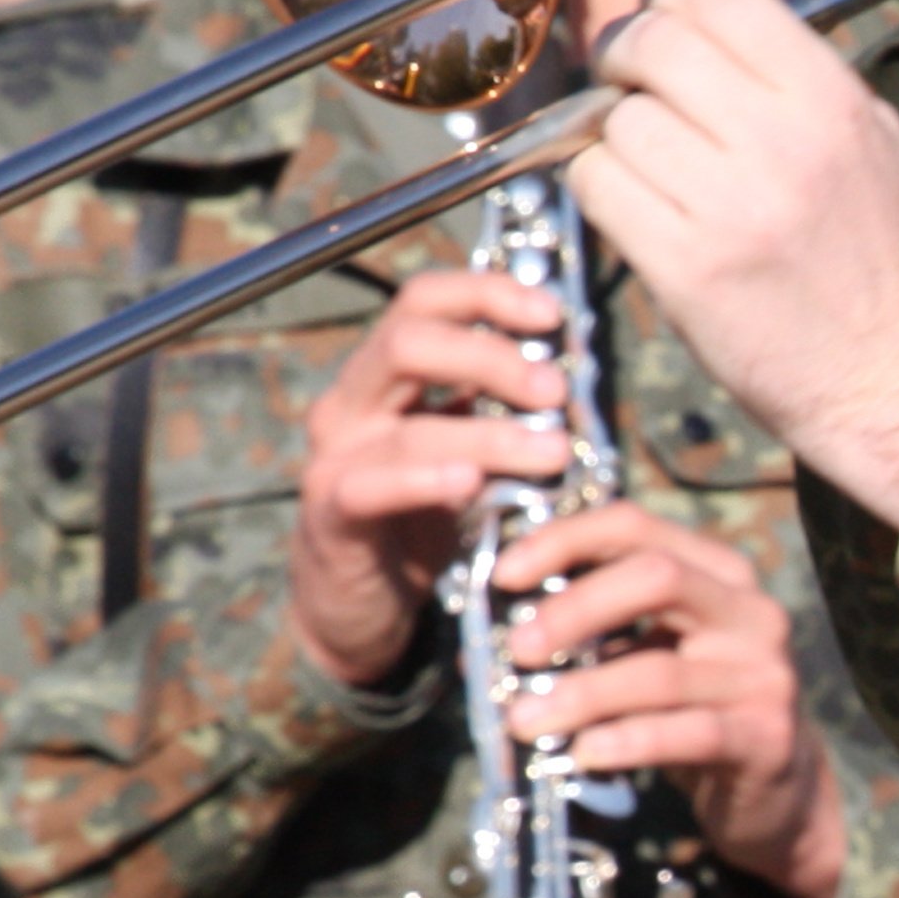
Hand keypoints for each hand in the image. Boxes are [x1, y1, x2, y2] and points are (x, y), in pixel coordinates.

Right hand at [290, 269, 583, 688]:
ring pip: (407, 424)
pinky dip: (425, 482)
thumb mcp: (464, 449)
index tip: (550, 313)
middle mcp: (351, 404)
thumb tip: (567, 366)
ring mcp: (335, 458)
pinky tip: (471, 484)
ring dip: (490, 435)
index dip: (485, 293)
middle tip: (557, 390)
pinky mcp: (330, 516)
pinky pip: (371, 488)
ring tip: (554, 453)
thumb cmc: (421, 517)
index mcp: (383, 375)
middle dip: (492, 357)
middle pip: (408, 342)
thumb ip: (497, 408)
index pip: (423, 302)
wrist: (359, 603)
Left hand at [492, 505, 843, 897]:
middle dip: (574, 610)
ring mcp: (766, 675)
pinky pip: (687, 735)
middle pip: (657, 578)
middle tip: (516, 650)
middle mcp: (752, 611)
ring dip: (581, 695)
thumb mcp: (647, 654)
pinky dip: (626, 742)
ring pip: (661, 671)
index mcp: (718, 572)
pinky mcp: (768, 738)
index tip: (504, 576)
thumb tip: (486, 635)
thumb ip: (591, 633)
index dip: (565, 540)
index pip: (636, 527)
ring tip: (524, 721)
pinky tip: (582, 754)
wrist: (776, 789)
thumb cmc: (692, 710)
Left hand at [576, 0, 898, 525]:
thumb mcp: (871, 141)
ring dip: (616, 135)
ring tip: (653, 168)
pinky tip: (636, 207)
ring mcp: (730, 206)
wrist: (888, 379)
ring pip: (617, 118)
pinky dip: (600, 187)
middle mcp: (782, 142)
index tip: (667, 31)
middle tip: (634, 90)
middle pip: (653, 41)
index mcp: (829, 99)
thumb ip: (794, 74)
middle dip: (625, 58)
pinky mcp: (684, 267)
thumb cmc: (874, 258)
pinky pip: (595, 184)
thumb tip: (691, 23)